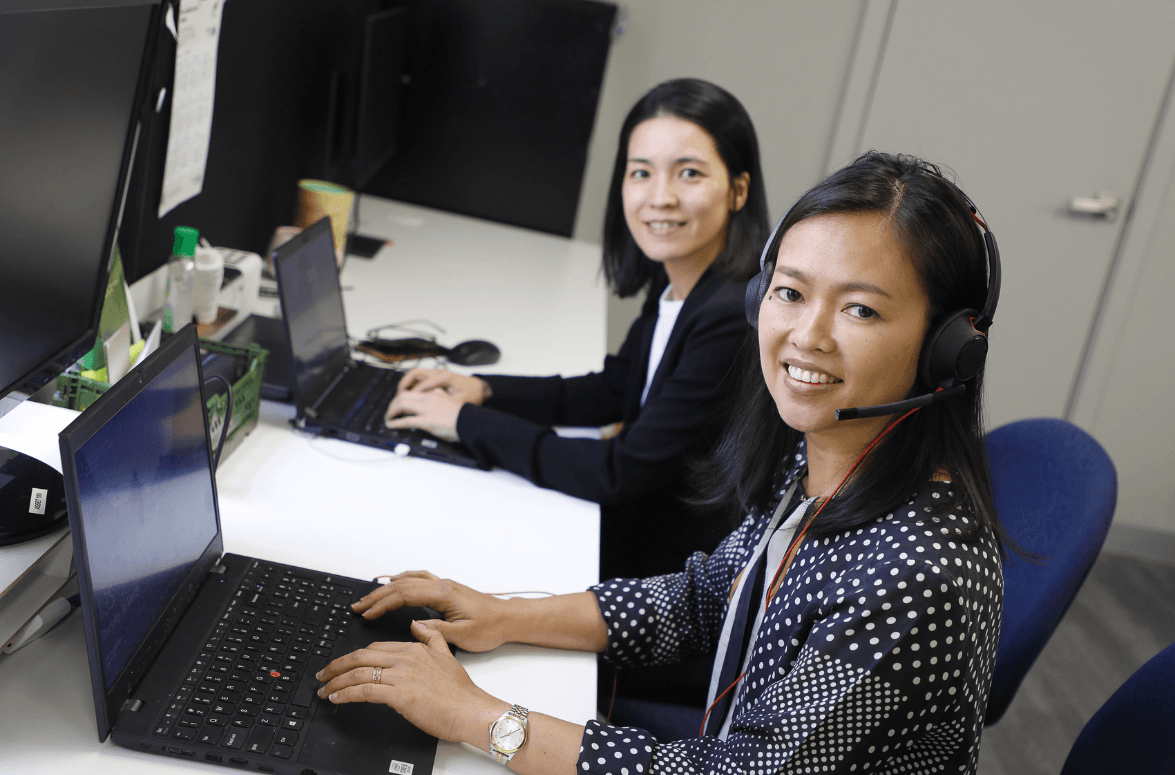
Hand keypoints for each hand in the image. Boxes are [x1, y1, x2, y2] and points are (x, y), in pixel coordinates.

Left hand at [316, 623, 506, 743]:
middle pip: (361, 656)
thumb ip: (431, 637)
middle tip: (324, 674)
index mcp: (414, 648)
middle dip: (337, 666)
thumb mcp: (446, 655)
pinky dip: (346, 694)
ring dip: (336, 681)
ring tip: (325, 690)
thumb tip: (417, 623)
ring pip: (359, 673)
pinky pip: (364, 691)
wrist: (471, 710)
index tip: (344, 665)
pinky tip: (337, 698)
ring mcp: (401, 675)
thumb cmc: (460, 692)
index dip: (355, 656)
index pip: (375, 648)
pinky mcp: (399, 695)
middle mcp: (405, 658)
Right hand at [353, 570, 515, 652]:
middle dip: (377, 595)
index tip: (366, 614)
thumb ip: (437, 630)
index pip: (404, 595)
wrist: (509, 618)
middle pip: (402, 585)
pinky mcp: (447, 589)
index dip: (382, 604)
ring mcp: (444, 585)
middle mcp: (442, 586)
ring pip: (409, 580)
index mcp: (443, 595)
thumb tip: (414, 625)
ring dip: (387, 587)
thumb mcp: (463, 635)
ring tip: (369, 597)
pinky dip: (403, 579)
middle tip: (358, 606)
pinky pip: (419, 578)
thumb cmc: (491, 627)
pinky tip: (396, 583)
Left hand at [384, 389, 461, 441]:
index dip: (402, 397)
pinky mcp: (426, 421)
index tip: (398, 403)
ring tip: (388, 417)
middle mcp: (428, 398)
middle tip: (390, 410)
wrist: (470, 421)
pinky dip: (395, 422)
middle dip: (393, 403)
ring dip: (391, 411)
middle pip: (403, 395)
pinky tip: (391, 424)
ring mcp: (426, 409)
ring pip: (401, 404)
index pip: (413, 391)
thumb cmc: (463, 415)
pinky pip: (406, 420)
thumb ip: (439, 399)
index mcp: (434, 392)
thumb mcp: (450, 401)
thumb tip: (431, 403)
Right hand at [397, 368, 489, 404]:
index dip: (411, 395)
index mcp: (445, 378)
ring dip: (405, 383)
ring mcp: (436, 373)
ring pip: (415, 374)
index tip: (404, 404)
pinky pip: (419, 377)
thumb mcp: (459, 402)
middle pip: (414, 374)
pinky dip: (411, 383)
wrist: (480, 388)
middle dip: (403, 386)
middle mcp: (439, 372)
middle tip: (397, 399)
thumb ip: (444, 405)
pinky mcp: (436, 376)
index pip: (422, 385)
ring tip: (399, 396)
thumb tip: (430, 412)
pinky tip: (408, 393)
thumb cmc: (471, 395)